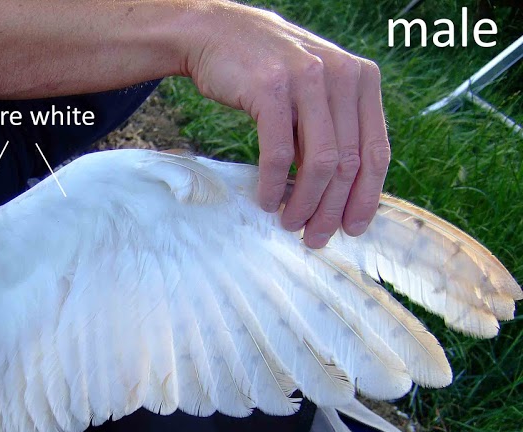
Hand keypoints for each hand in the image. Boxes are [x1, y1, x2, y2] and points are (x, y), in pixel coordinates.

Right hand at [181, 2, 387, 247]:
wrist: (218, 33)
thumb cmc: (266, 70)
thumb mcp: (315, 86)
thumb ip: (335, 123)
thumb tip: (344, 188)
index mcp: (362, 79)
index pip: (375, 150)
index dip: (366, 196)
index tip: (353, 228)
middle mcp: (341, 77)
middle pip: (348, 162)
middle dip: (333, 208)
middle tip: (316, 236)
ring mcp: (306, 81)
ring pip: (319, 161)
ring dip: (306, 202)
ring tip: (290, 223)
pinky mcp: (270, 89)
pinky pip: (279, 151)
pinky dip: (274, 183)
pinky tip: (267, 200)